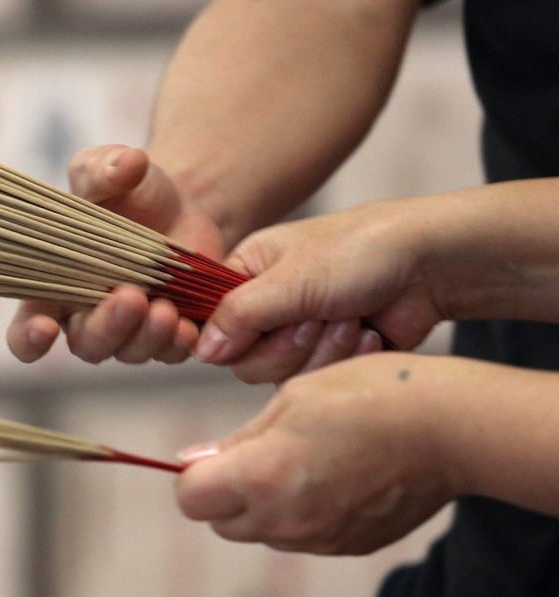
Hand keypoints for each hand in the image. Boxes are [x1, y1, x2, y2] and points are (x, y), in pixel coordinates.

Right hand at [6, 145, 223, 363]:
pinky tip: (189, 327)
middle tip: (131, 297)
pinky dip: (179, 345)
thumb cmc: (126, 192)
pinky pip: (171, 353)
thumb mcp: (107, 168)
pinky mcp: (168, 334)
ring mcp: (128, 332)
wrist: (180, 205)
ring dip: (146, 337)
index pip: (26, 331)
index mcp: (53, 287)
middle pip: (86, 344)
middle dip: (107, 327)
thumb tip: (127, 162)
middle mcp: (86, 318)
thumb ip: (104, 167)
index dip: (28, 339)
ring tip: (166, 309)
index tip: (43, 330)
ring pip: (129, 352)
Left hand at [175, 352, 457, 554]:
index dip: (194, 473)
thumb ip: (239, 439)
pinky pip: (303, 537)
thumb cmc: (370, 395)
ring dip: (263, 503)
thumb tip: (193, 461)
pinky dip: (300, 512)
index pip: (190, 498)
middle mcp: (287, 519)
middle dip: (223, 491)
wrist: (449, 426)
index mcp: (263, 477)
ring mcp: (321, 538)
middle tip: (254, 451)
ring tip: (299, 458)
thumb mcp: (291, 397)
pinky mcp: (349, 544)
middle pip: (222, 522)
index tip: (211, 452)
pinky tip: (329, 474)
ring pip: (262, 532)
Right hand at [193, 198, 445, 381]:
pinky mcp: (329, 355)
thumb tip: (202, 350)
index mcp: (248, 271)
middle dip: (287, 344)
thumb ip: (238, 315)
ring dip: (321, 350)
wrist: (431, 265)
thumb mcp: (288, 279)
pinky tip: (367, 332)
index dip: (226, 336)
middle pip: (246, 359)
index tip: (249, 336)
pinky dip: (344, 358)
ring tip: (349, 318)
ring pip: (281, 374)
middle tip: (314, 317)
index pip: (211, 320)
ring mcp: (299, 331)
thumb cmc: (362, 251)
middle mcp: (268, 303)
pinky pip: (316, 379)